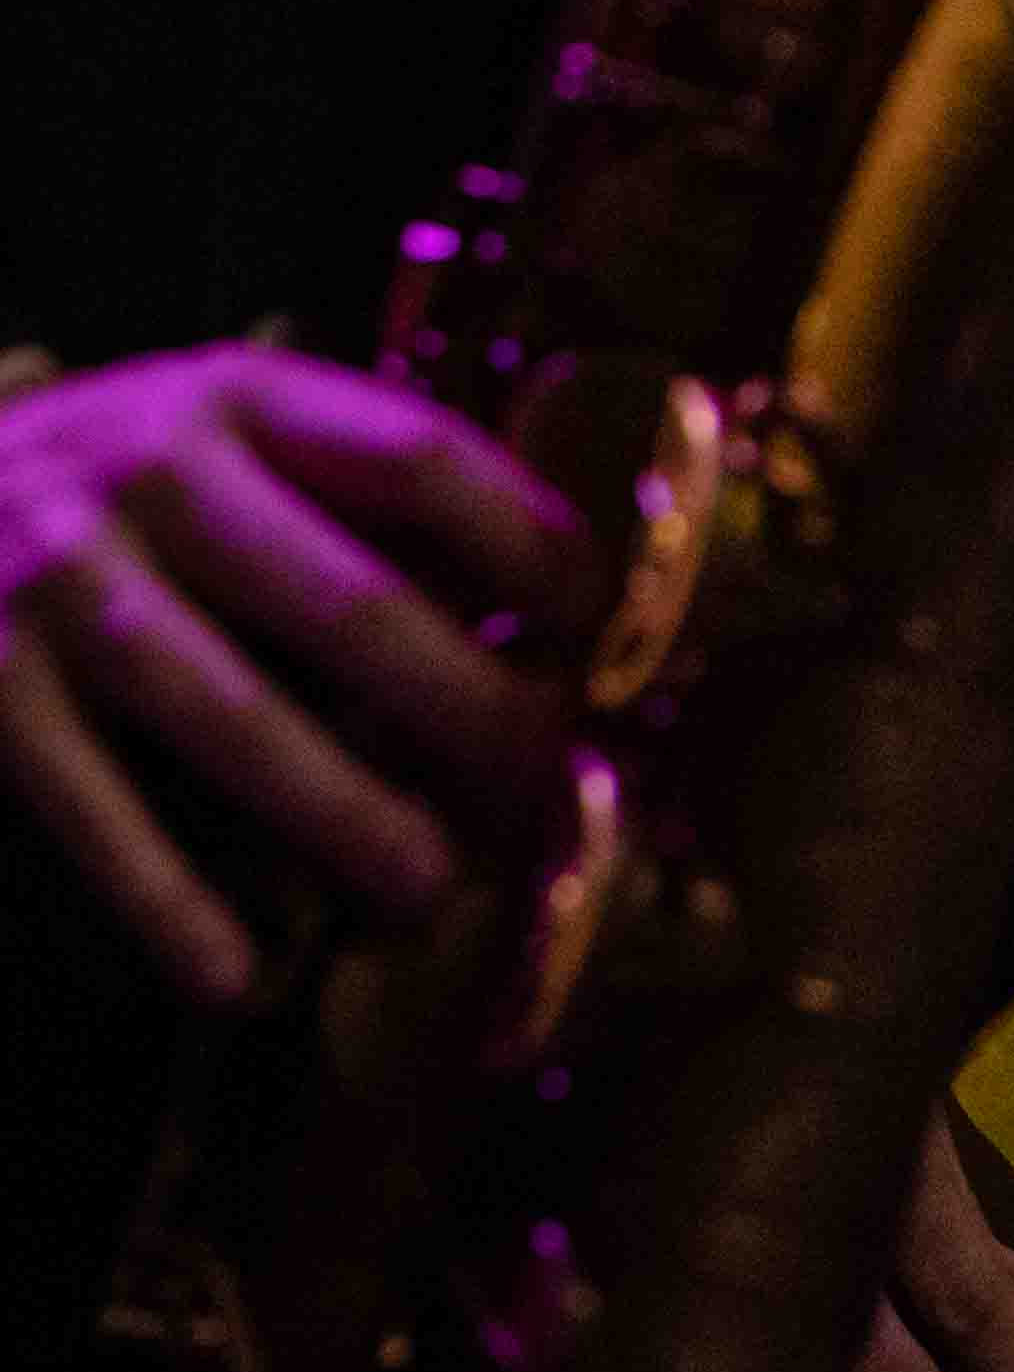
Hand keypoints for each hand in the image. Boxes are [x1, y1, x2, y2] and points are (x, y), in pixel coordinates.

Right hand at [0, 350, 592, 1003]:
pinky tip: (234, 973)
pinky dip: (164, 897)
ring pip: (231, 712)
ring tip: (429, 885)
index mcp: (239, 398)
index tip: (594, 621)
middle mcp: (152, 472)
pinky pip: (91, 805)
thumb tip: (534, 619)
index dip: (525, 541)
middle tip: (537, 778)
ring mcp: (59, 576)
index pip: (418, 459)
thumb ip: (346, 498)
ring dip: (344, 811)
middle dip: (464, 704)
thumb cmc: (105, 488)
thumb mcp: (218, 437)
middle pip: (349, 600)